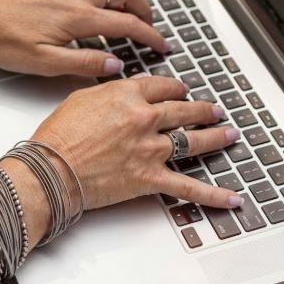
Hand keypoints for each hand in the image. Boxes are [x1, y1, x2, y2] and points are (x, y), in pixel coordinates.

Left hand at [0, 0, 167, 76]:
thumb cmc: (5, 41)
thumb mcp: (45, 63)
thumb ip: (84, 64)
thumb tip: (115, 65)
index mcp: (78, 17)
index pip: (127, 23)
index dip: (150, 36)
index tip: (162, 45)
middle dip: (145, 9)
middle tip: (151, 29)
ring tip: (133, 15)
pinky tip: (103, 6)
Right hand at [32, 76, 242, 209]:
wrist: (51, 168)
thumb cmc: (59, 135)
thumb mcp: (81, 97)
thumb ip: (109, 93)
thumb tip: (121, 93)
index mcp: (127, 95)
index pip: (162, 86)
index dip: (175, 88)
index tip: (181, 90)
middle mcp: (144, 118)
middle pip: (183, 110)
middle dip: (202, 110)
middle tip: (213, 110)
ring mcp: (150, 148)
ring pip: (193, 141)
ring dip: (215, 137)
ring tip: (228, 134)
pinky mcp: (150, 178)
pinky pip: (189, 187)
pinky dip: (214, 195)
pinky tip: (231, 197)